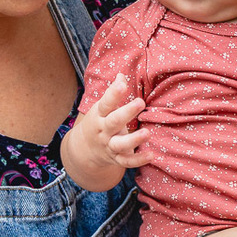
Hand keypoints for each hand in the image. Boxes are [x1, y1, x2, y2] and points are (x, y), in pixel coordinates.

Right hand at [63, 74, 150, 190]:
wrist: (85, 150)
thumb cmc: (99, 121)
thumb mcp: (102, 107)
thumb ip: (113, 92)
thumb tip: (122, 75)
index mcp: (99, 115)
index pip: (106, 103)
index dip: (113, 93)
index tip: (122, 84)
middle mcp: (103, 130)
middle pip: (113, 122)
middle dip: (126, 113)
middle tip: (140, 102)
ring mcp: (109, 145)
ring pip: (120, 144)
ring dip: (133, 140)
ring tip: (147, 133)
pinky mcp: (116, 158)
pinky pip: (126, 161)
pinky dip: (138, 160)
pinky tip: (151, 155)